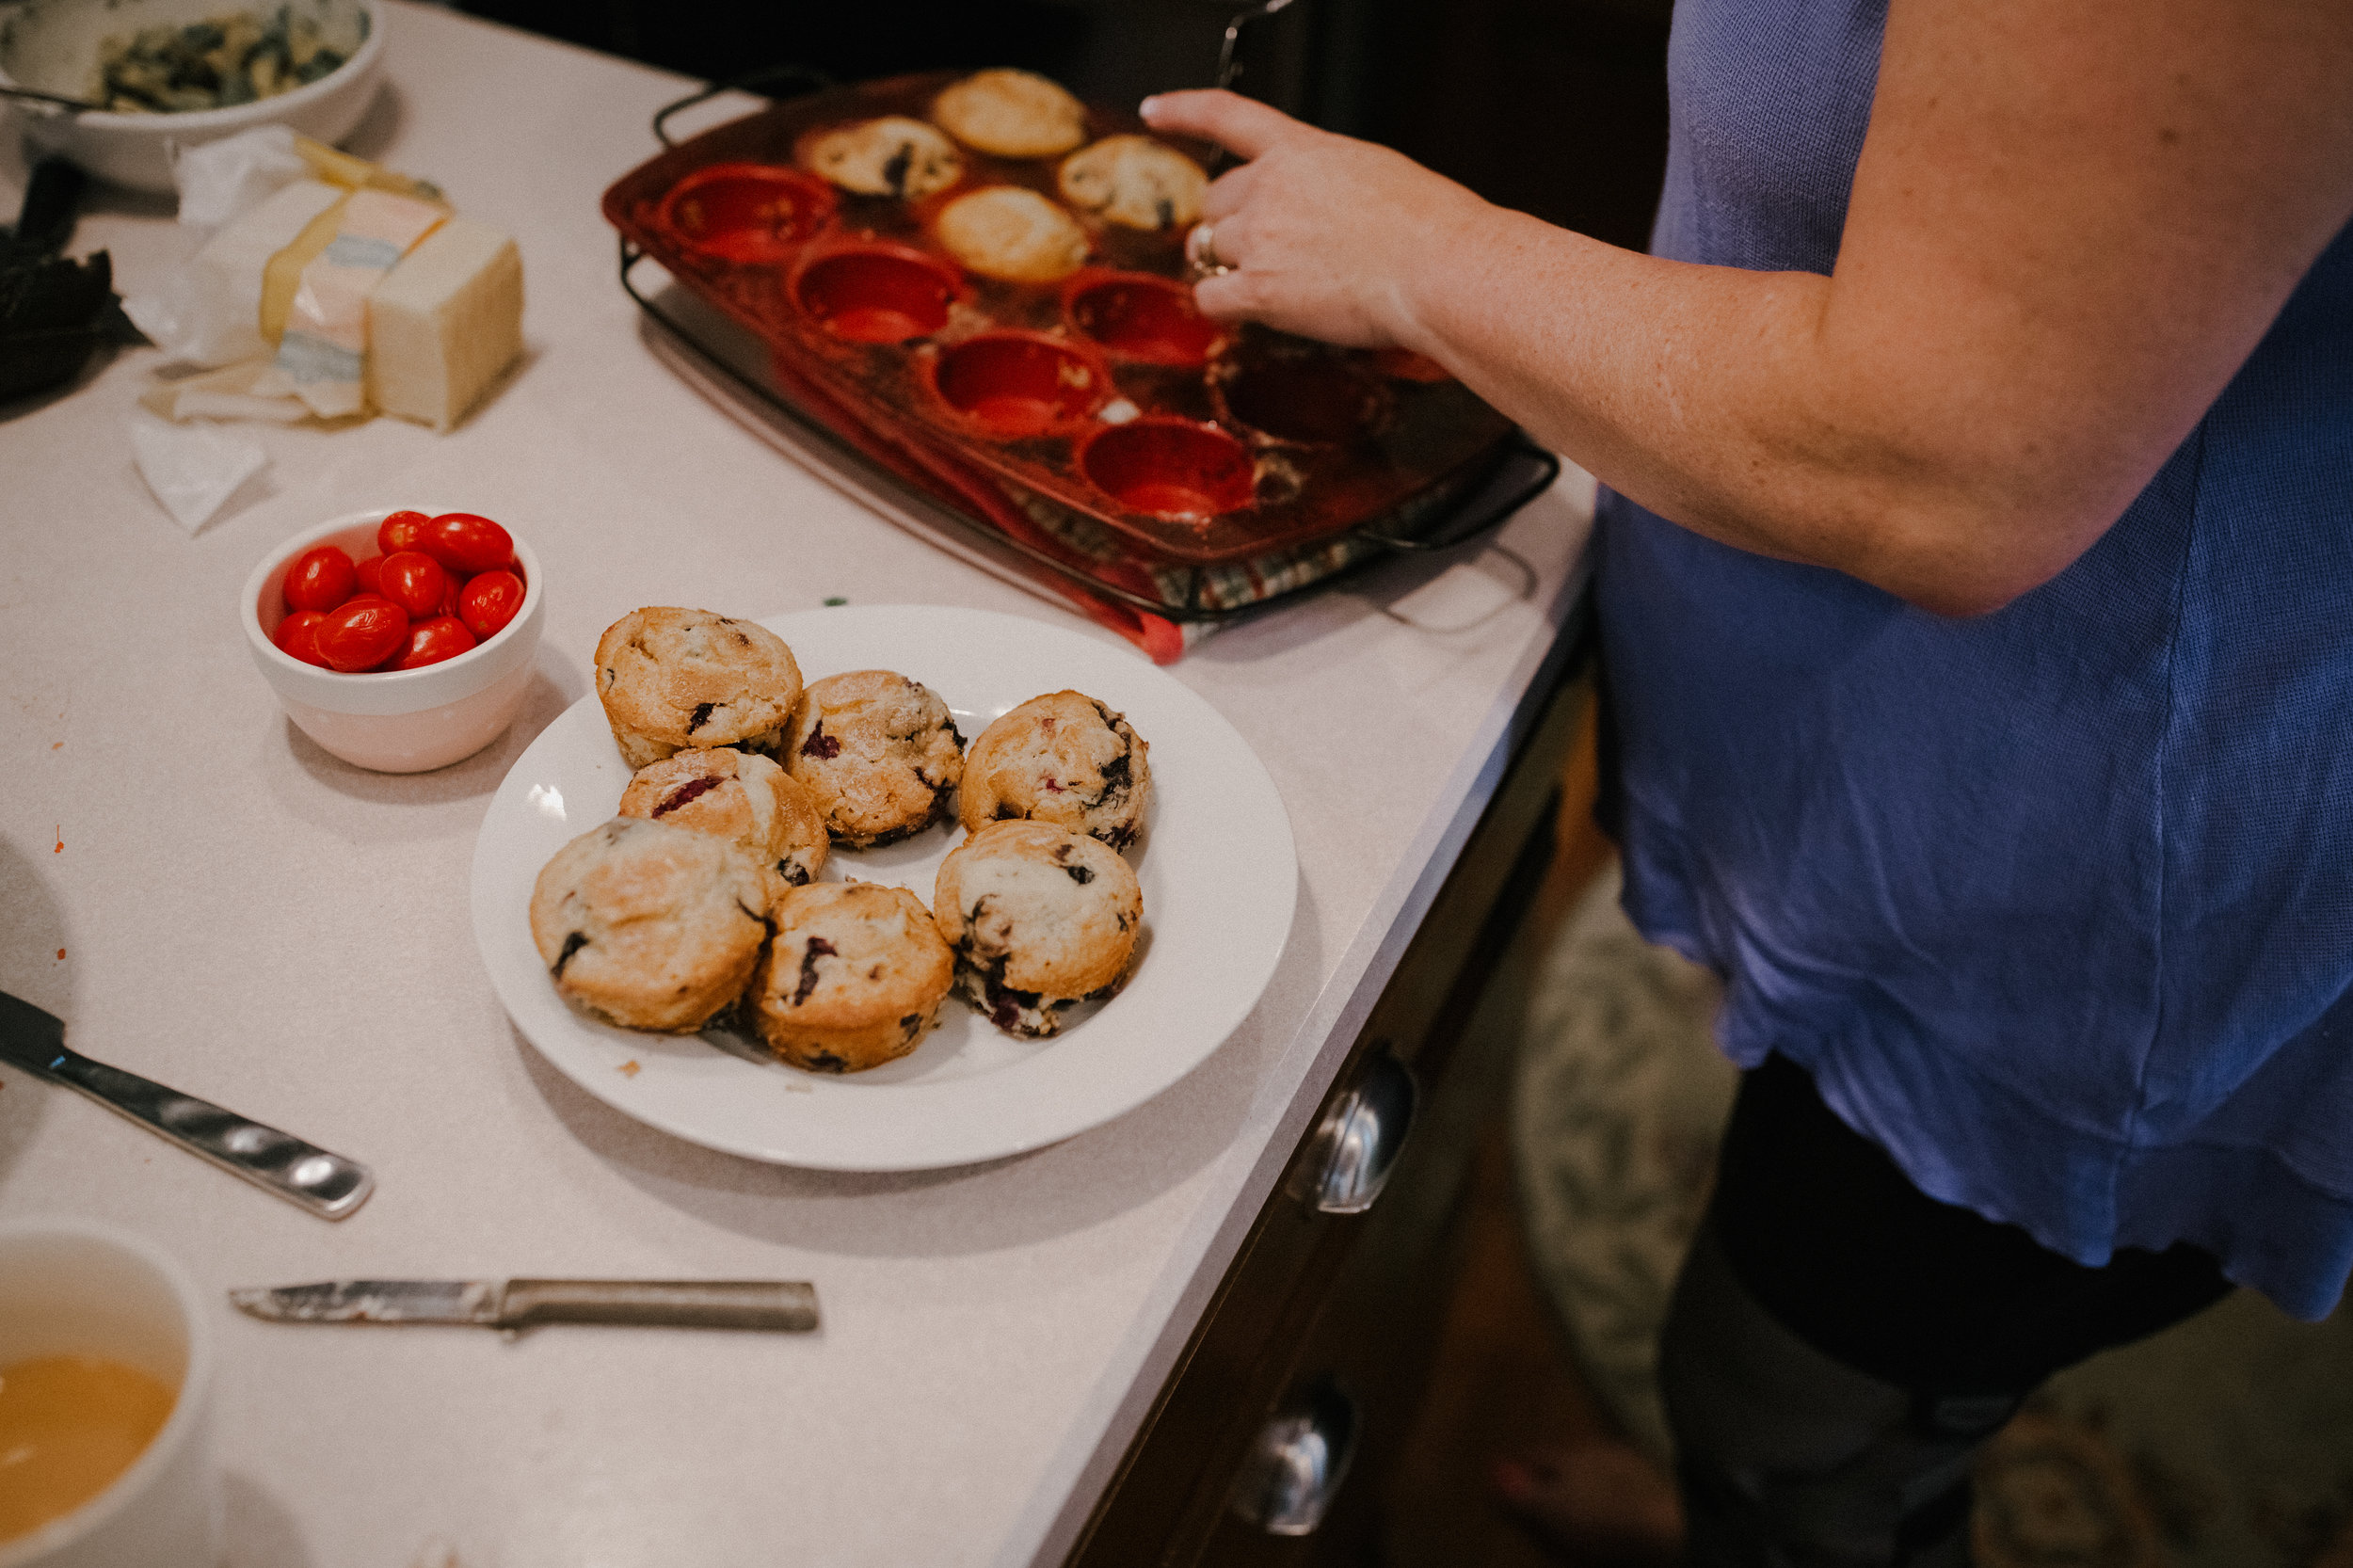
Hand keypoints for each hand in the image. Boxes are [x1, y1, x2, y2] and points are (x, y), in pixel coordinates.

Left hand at [1138, 90, 1492, 351]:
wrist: (1438, 267)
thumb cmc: (1429, 225)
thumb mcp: (1373, 171)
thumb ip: (1325, 179)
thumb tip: (1314, 205)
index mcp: (1300, 149)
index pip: (1226, 116)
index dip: (1183, 111)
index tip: (1157, 111)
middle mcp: (1269, 187)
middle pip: (1215, 201)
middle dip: (1233, 222)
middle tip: (1267, 245)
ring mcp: (1259, 238)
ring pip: (1212, 249)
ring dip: (1234, 265)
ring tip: (1282, 280)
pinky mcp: (1259, 290)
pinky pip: (1211, 297)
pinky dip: (1224, 304)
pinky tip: (1250, 308)